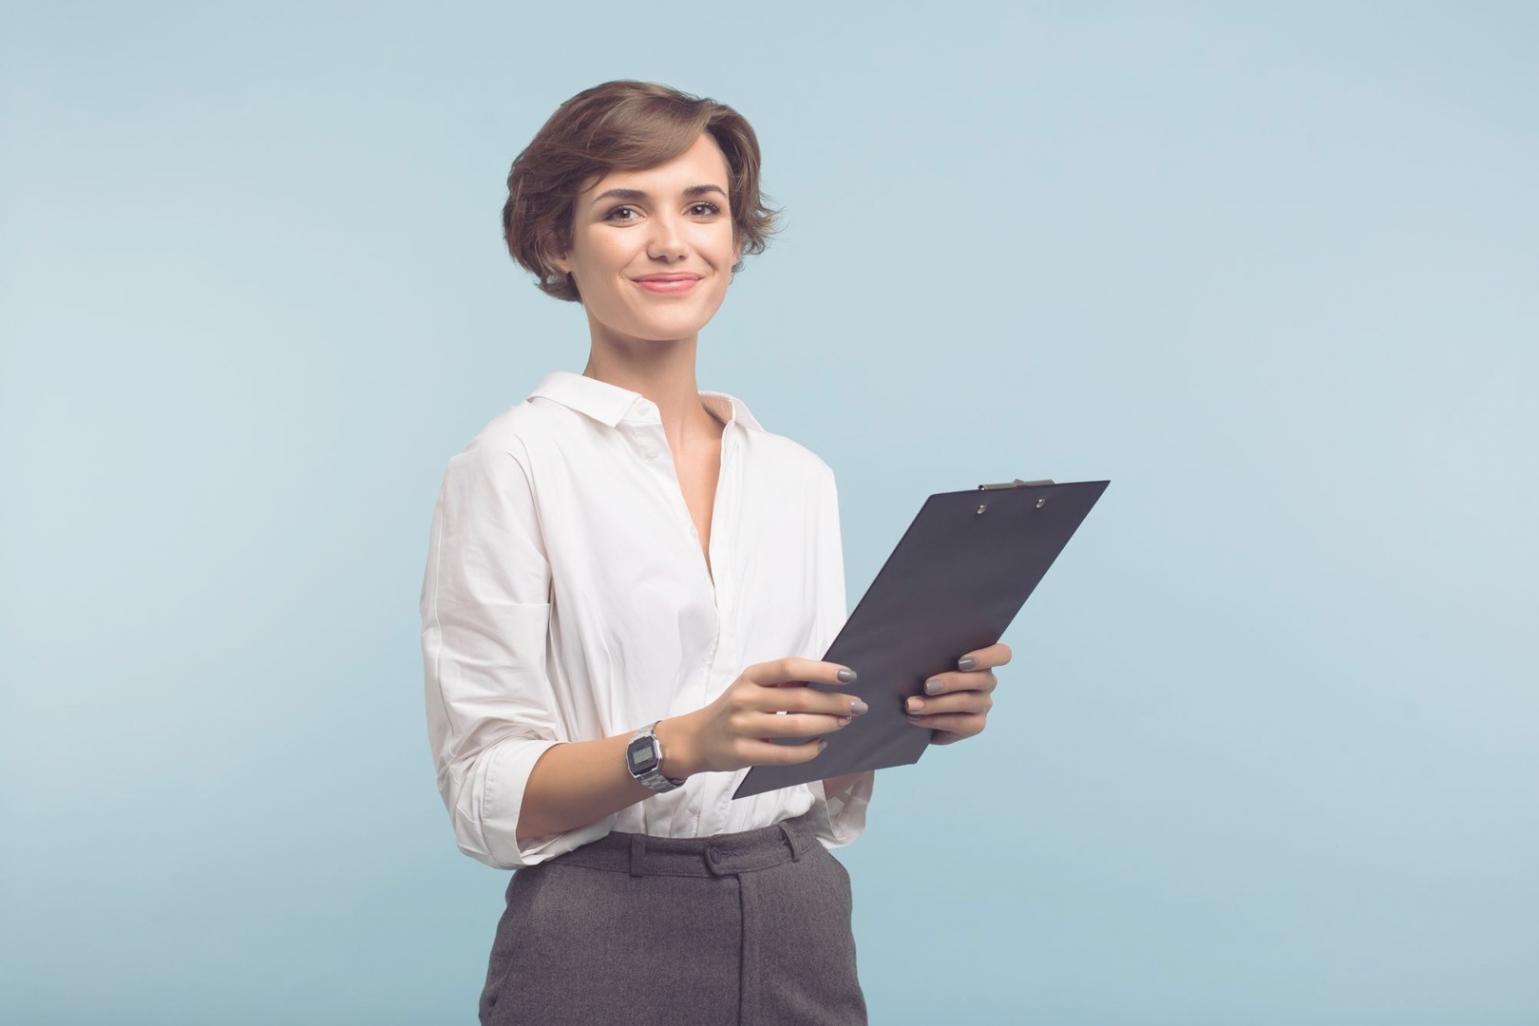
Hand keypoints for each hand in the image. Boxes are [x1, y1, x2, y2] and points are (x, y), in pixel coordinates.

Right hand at [674, 658, 867, 774]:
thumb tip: (828, 682)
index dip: (822, 671)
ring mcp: (743, 727)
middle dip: (834, 703)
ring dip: (826, 725)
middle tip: (858, 706)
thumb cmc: (733, 709)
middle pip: (799, 699)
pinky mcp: (743, 753)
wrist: (694, 739)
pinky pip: (784, 754)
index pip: (790, 668)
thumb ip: (782, 684)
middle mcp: (745, 698)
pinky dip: (808, 750)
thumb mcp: (751, 687)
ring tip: (844, 723)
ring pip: (795, 726)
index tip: (849, 676)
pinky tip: (822, 745)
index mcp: (751, 676)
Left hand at [904, 642, 1010, 745]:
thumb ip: (928, 650)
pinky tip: (915, 718)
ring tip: (912, 705)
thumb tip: (912, 643)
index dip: (987, 657)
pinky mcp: (976, 724)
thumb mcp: (924, 658)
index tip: (961, 662)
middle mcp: (986, 681)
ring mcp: (983, 703)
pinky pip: (960, 723)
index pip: (1001, 654)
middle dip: (952, 682)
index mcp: (981, 658)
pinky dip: (935, 720)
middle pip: (982, 679)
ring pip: (967, 702)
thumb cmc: (919, 673)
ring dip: (936, 704)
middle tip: (926, 686)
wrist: (914, 705)